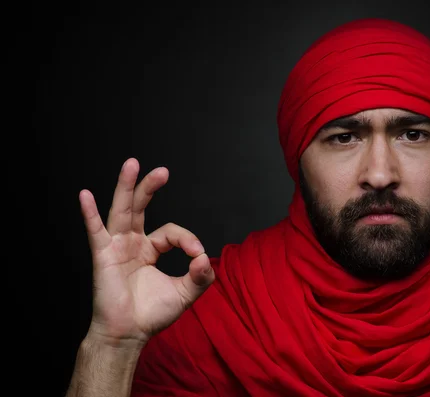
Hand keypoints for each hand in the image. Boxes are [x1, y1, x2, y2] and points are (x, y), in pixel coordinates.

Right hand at [78, 158, 213, 345]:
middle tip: (163, 171)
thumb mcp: (185, 293)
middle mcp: (132, 243)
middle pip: (140, 208)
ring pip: (121, 211)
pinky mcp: (103, 256)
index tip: (198, 253)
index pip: (171, 232)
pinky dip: (89, 214)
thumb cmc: (152, 314)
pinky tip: (84, 195)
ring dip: (126, 187)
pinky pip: (95, 231)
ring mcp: (116, 247)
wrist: (129, 334)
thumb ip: (201, 276)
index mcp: (150, 249)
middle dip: (150, 188)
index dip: (187, 239)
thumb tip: (206, 258)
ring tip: (132, 164)